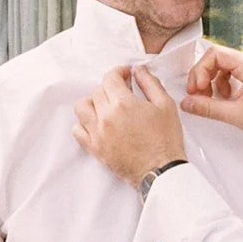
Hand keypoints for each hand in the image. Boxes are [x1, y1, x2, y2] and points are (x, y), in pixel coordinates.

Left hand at [73, 64, 185, 187]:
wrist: (160, 170)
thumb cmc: (165, 140)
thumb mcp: (166, 105)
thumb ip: (150, 83)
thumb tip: (139, 70)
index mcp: (123, 103)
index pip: (110, 78)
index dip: (118, 72)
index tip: (125, 74)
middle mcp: (106, 117)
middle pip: (97, 91)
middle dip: (109, 87)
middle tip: (122, 92)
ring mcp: (98, 133)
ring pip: (82, 108)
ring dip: (93, 102)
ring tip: (106, 106)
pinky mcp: (95, 148)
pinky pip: (77, 130)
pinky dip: (83, 123)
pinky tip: (96, 123)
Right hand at [182, 44, 242, 143]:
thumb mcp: (236, 114)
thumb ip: (208, 108)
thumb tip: (188, 103)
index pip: (214, 54)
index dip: (200, 70)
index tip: (195, 88)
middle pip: (216, 58)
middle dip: (203, 76)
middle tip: (196, 94)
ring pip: (222, 66)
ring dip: (212, 81)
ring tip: (211, 99)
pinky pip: (231, 74)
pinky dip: (222, 85)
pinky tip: (225, 99)